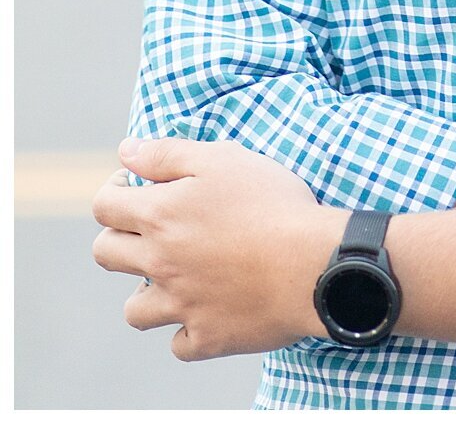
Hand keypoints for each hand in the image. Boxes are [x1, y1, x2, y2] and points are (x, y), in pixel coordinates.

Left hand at [91, 137, 343, 360]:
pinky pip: (180, 343)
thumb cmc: (271, 202)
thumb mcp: (222, 158)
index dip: (112, 190)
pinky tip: (207, 309)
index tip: (132, 186)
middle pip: (106, 255)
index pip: (104, 207)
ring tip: (174, 276)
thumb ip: (168, 153)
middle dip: (118, 237)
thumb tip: (126, 151)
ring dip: (146, 292)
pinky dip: (188, 328)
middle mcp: (159, 263)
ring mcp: (181, 306)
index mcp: (159, 216)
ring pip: (134, 310)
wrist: (312, 264)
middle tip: (149, 228)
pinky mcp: (207, 337)